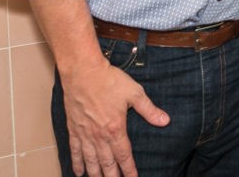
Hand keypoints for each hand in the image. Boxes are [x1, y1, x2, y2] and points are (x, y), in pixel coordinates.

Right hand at [60, 58, 169, 175]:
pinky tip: (78, 172)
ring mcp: (84, 134)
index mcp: (115, 129)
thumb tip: (165, 121)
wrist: (83, 72)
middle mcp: (99, 136)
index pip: (124, 156)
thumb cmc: (109, 81)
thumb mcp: (134, 93)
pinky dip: (77, 163)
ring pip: (90, 161)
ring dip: (95, 174)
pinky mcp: (73, 129)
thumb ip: (149, 110)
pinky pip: (75, 151)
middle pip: (107, 164)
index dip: (129, 170)